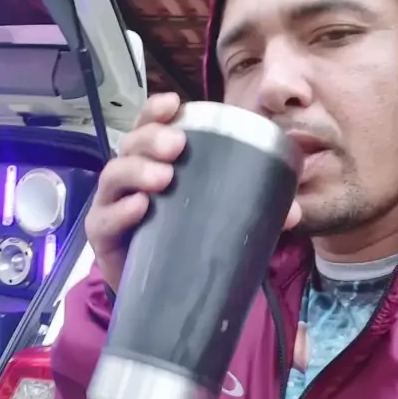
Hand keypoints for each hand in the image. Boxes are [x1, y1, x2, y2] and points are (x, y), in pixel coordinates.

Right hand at [86, 92, 300, 292]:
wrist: (162, 295)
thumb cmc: (185, 243)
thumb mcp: (218, 221)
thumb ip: (255, 213)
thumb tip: (293, 211)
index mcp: (154, 164)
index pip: (149, 127)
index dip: (155, 111)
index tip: (174, 104)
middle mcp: (129, 180)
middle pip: (130, 145)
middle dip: (151, 139)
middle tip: (177, 146)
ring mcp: (112, 207)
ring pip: (113, 177)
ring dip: (136, 171)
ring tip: (162, 178)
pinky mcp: (104, 239)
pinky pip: (104, 221)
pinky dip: (120, 212)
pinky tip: (140, 207)